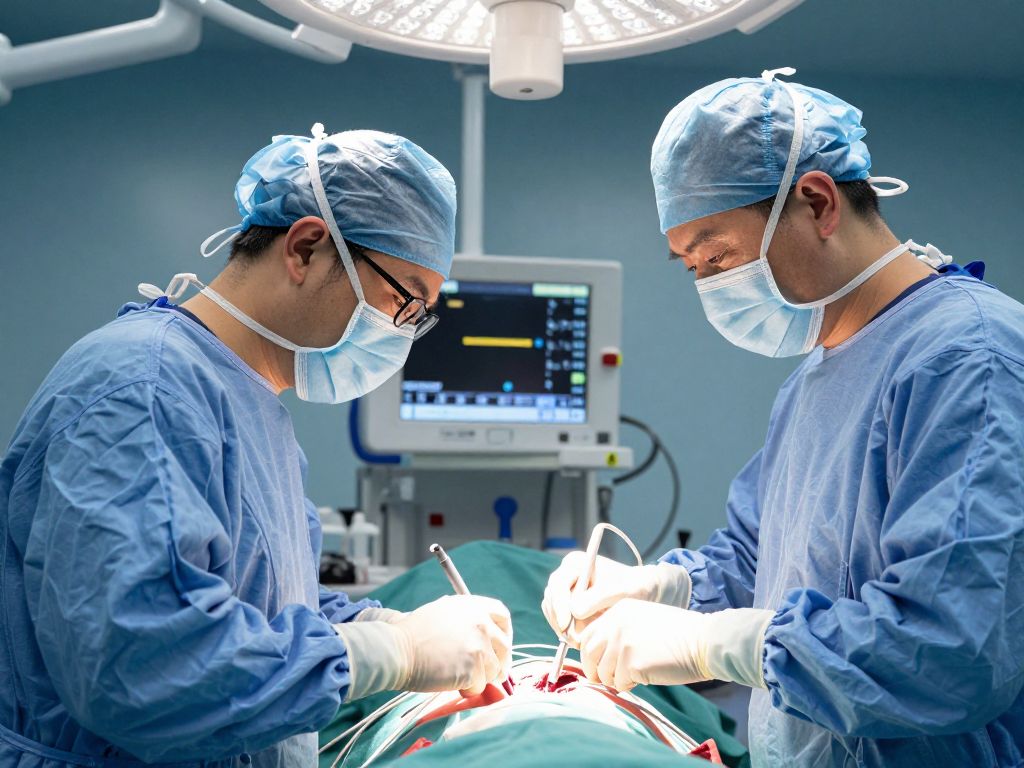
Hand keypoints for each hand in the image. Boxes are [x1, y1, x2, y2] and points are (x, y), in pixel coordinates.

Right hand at [335, 595, 511, 700]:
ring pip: (494, 669)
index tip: (499, 646)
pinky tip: (451, 682)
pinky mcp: (474, 667)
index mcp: (473, 605)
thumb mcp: (442, 612)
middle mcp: (480, 622)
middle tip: (492, 673)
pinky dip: (468, 689)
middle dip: (500, 662)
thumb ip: (465, 619)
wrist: (397, 650)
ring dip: (480, 678)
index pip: (502, 615)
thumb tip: (481, 634)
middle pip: (505, 645)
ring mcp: (479, 645)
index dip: (505, 632)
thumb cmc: (413, 635)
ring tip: (458, 676)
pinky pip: (479, 685)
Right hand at [542, 552, 691, 644]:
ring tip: (584, 642)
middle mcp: (568, 576)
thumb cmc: (639, 586)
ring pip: (553, 614)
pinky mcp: (569, 608)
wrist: (649, 594)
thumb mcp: (625, 589)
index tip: (566, 624)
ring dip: (565, 629)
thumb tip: (573, 611)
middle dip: (562, 622)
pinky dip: (568, 632)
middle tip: (577, 641)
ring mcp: (567, 592)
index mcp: (577, 563)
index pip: (558, 584)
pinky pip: (560, 622)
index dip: (558, 605)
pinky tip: (584, 640)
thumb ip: (600, 597)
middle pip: (552, 600)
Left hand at [578, 598, 773, 691]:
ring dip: (615, 680)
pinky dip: (630, 686)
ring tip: (634, 677)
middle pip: (588, 652)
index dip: (589, 654)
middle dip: (594, 671)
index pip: (587, 634)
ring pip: (603, 672)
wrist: (705, 642)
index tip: (596, 666)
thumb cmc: (678, 636)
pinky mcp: (631, 661)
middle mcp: (616, 622)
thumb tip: (598, 659)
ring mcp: (622, 641)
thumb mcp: (642, 621)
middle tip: (605, 681)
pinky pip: (620, 683)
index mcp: (618, 610)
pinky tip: (646, 677)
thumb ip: (619, 632)